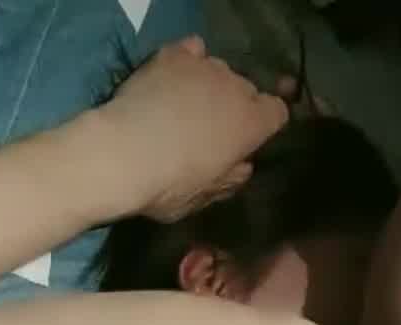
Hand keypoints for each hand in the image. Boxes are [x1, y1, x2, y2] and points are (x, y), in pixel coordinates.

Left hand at [100, 38, 288, 224]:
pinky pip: (192, 50)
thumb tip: (243, 167)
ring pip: (219, 71)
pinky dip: (187, 62)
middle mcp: (236, 87)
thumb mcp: (202, 198)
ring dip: (209, 87)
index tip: (244, 141)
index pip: (277, 113)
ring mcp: (206, 66)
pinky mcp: (175, 55)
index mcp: (251, 124)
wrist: (124, 154)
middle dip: (232, 108)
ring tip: (182, 107)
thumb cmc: (168, 186)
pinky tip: (172, 79)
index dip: (263, 125)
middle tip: (206, 131)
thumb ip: (228, 180)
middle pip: (246, 91)